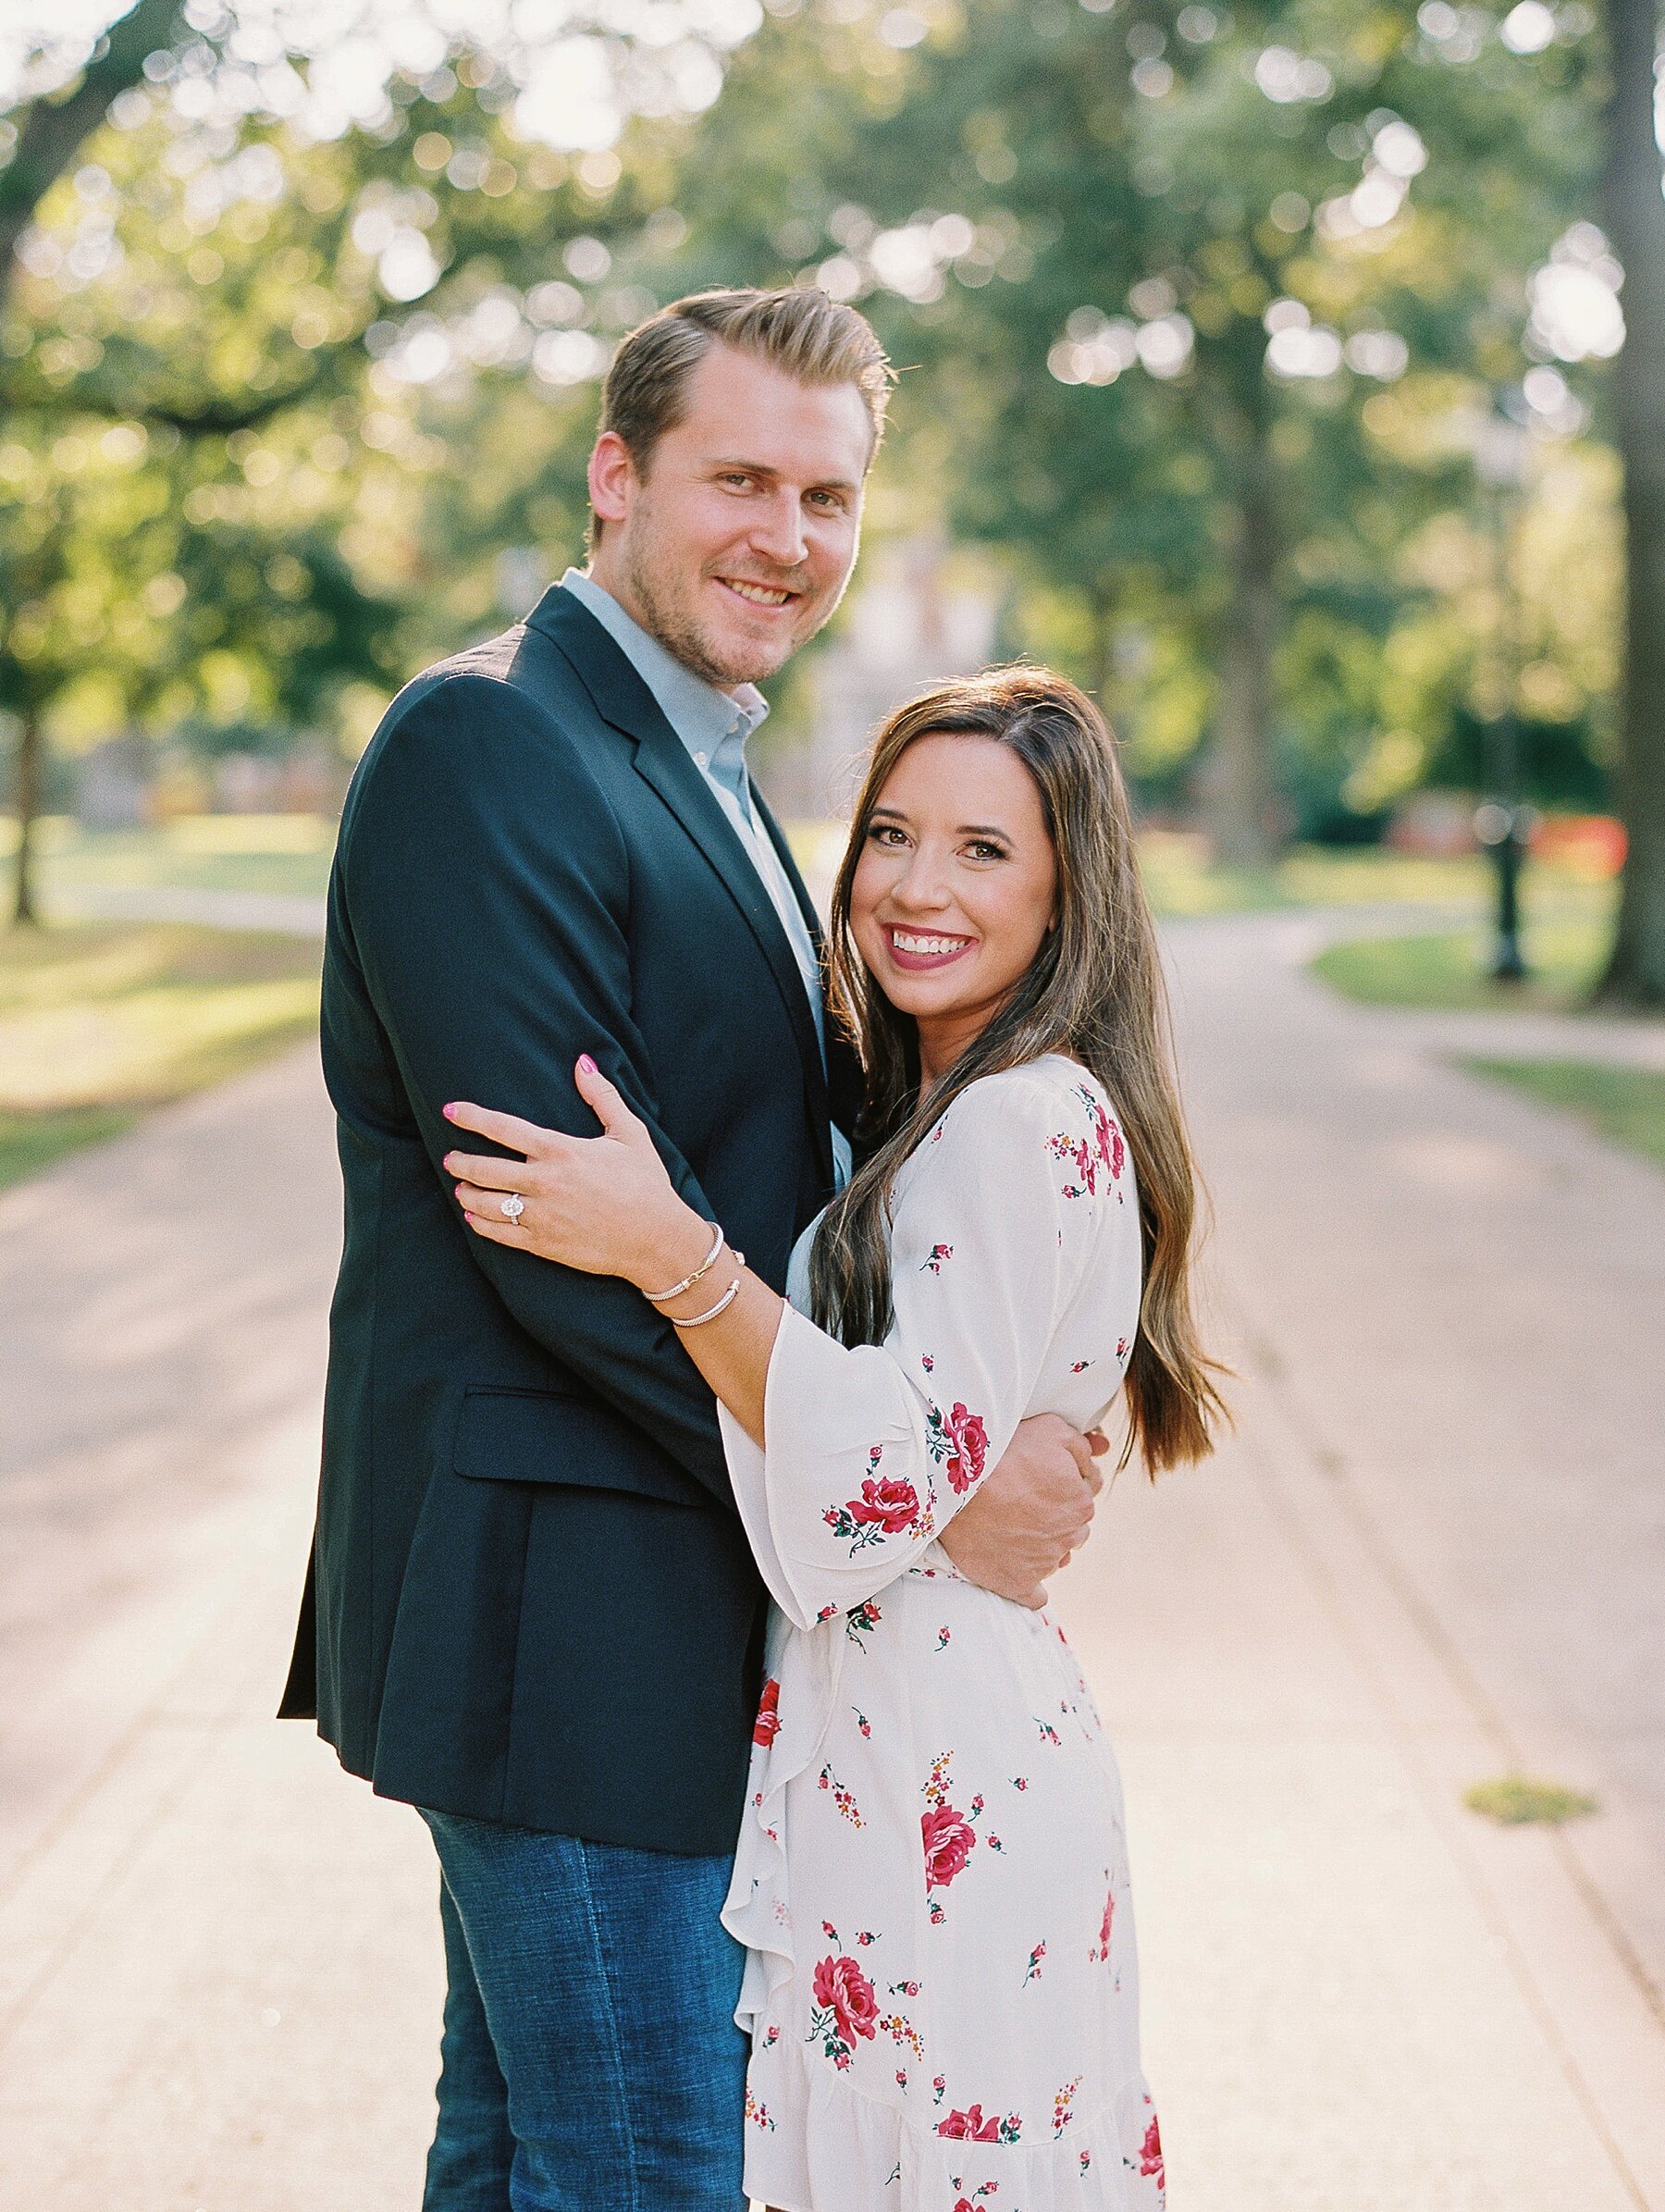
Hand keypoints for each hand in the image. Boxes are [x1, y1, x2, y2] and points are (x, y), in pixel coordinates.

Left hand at [443, 1056, 705, 1288]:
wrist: (657, 1240)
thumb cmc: (646, 1183)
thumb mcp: (630, 1133)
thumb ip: (602, 1096)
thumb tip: (583, 1061)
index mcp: (561, 1151)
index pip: (503, 1129)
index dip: (472, 1117)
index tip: (451, 1110)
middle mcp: (545, 1183)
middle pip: (484, 1169)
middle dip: (461, 1161)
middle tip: (451, 1157)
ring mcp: (541, 1216)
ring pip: (484, 1204)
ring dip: (466, 1193)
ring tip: (461, 1187)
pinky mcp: (543, 1245)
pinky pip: (498, 1234)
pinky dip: (480, 1225)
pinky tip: (474, 1218)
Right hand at [937, 1414, 1106, 1609]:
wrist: (957, 1488)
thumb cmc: (1003, 1454)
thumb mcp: (1051, 1429)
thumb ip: (1081, 1444)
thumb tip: (1101, 1450)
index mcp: (1082, 1502)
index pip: (1084, 1493)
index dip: (1062, 1483)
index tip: (1037, 1478)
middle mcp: (1069, 1536)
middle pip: (1072, 1526)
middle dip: (1056, 1515)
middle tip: (1024, 1500)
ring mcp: (1045, 1564)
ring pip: (1055, 1556)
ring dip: (1042, 1545)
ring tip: (1012, 1526)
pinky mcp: (1020, 1585)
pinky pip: (1036, 1596)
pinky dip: (1029, 1584)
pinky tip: (1018, 1570)